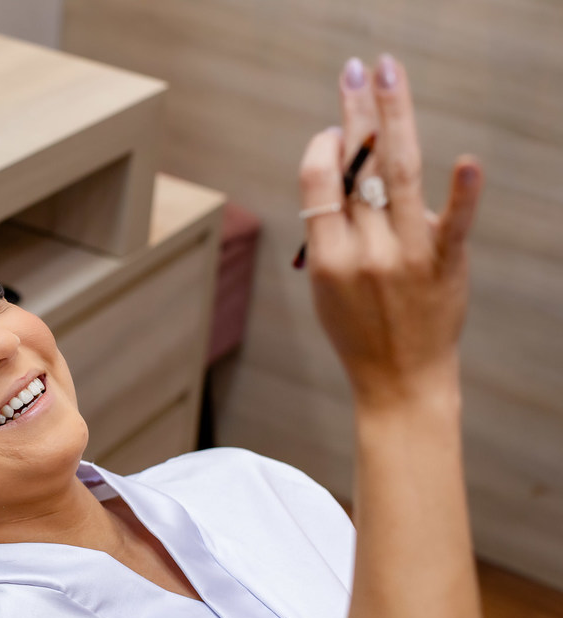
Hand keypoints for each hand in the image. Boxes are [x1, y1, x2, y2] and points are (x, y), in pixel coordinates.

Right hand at [298, 54, 482, 408]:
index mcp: (326, 257)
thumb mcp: (325, 284)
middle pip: (358, 167)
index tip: (332, 129)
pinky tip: (467, 162)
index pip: (318, 183)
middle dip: (355, 113)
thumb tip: (342, 167)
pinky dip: (462, 193)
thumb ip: (331, 229)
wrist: (400, 380)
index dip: (323, 147)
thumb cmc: (357, 329)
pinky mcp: (445, 263)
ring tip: (388, 75)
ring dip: (394, 117)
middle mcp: (364, 251)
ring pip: (399, 173)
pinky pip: (454, 223)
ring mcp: (406, 256)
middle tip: (356, 70)